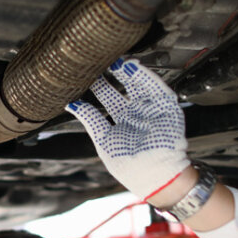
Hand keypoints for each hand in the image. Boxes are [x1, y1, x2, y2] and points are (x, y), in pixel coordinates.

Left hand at [65, 58, 190, 199]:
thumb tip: (70, 103)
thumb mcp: (103, 140)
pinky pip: (156, 87)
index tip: (87, 73)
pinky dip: (145, 76)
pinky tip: (132, 67)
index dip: (99, 85)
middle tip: (99, 60)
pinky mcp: (167, 108)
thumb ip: (90, 119)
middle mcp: (137, 112)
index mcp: (122, 121)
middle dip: (112, 73)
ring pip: (139, 83)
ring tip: (114, 60)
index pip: (108, 97)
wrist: (154, 178)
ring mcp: (152, 109)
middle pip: (123, 86)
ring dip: (128, 71)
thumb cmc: (129, 166)